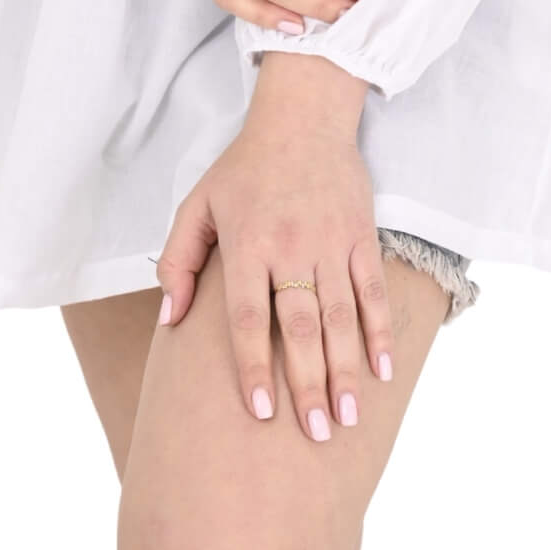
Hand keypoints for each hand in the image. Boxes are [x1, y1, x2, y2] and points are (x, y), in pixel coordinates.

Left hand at [155, 57, 395, 437]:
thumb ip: (178, 259)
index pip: (247, 316)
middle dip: (308, 382)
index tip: (258, 412)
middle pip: (300, 325)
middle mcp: (290, 245)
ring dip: (346, 368)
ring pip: (340, 315)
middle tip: (316, 433)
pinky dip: (380, 330)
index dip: (253, 365)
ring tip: (348, 416)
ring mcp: (330, 240)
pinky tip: (383, 369)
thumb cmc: (245, 167)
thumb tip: (167, 318)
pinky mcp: (359, 234)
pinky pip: (372, 289)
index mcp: (248, 242)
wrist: (303, 116)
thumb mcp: (198, 203)